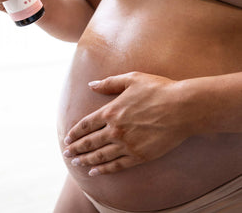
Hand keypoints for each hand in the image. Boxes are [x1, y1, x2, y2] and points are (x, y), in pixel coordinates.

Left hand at [63, 72, 194, 175]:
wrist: (183, 107)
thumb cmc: (158, 90)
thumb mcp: (132, 79)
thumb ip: (109, 83)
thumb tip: (91, 85)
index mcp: (112, 111)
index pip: (86, 125)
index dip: (75, 133)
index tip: (67, 138)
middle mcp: (115, 129)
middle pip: (90, 142)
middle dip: (76, 149)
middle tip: (66, 154)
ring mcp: (127, 144)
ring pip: (100, 156)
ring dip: (86, 160)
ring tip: (76, 164)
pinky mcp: (139, 156)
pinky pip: (117, 165)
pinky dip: (104, 169)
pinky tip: (95, 171)